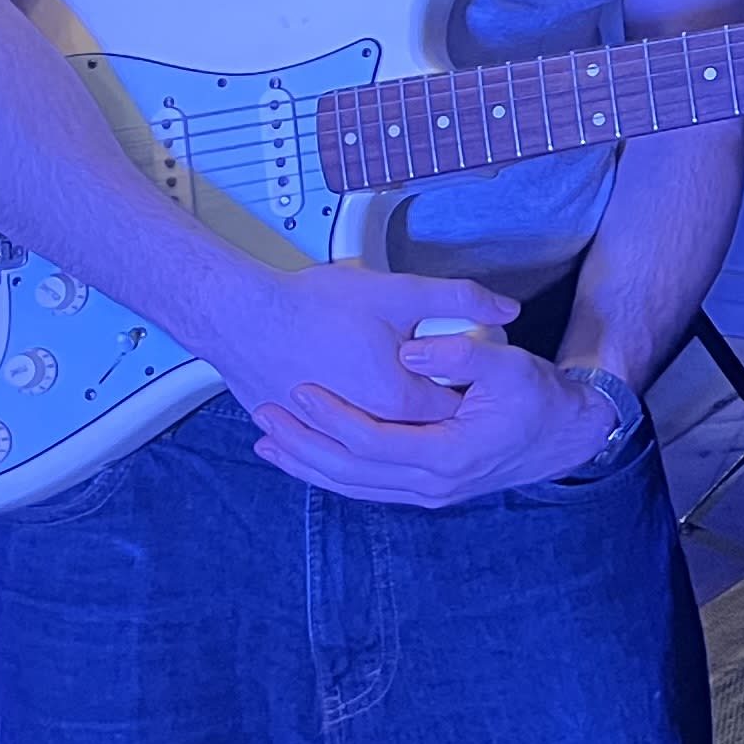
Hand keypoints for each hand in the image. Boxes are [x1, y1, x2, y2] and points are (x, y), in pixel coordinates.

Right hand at [192, 259, 517, 430]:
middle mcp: (365, 429)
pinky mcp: (302, 437)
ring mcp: (327, 438)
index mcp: (398, 402)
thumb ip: (459, 300)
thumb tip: (508, 309)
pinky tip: (355, 430)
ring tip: (418, 419)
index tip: (484, 383)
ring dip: (397, 435)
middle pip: (418, 435)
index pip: (452, 412)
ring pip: (374, 449)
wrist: (235, 314)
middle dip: (442, 418)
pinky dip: (350, 442)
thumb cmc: (312, 304)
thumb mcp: (399, 293)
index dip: (471, 394)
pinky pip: (332, 450)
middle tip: (463, 397)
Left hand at [248, 333, 616, 506]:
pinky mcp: (424, 490)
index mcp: (447, 456)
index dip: (332, 418)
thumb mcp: (510, 366)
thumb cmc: (540, 400)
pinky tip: (305, 459)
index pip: (372, 442)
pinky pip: (365, 488)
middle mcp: (432, 485)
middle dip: (303, 445)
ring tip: (267, 440)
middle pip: (350, 472)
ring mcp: (427, 493)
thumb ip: (460, 354)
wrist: (567, 436)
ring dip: (307, 464)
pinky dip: (330, 474)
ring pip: (352, 486)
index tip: (301, 389)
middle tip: (264, 415)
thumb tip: (412, 348)